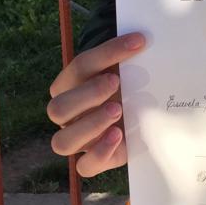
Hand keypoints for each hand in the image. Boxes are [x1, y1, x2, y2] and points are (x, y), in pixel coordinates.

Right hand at [46, 32, 146, 177]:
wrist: (136, 108)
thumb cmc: (128, 83)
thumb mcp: (127, 69)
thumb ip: (130, 58)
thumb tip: (148, 38)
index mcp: (69, 85)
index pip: (82, 65)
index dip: (110, 52)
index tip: (139, 41)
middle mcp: (66, 114)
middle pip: (57, 108)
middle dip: (88, 94)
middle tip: (116, 82)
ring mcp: (76, 139)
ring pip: (62, 142)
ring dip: (90, 126)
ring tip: (118, 110)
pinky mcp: (93, 159)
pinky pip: (84, 167)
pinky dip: (99, 153)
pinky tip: (118, 135)